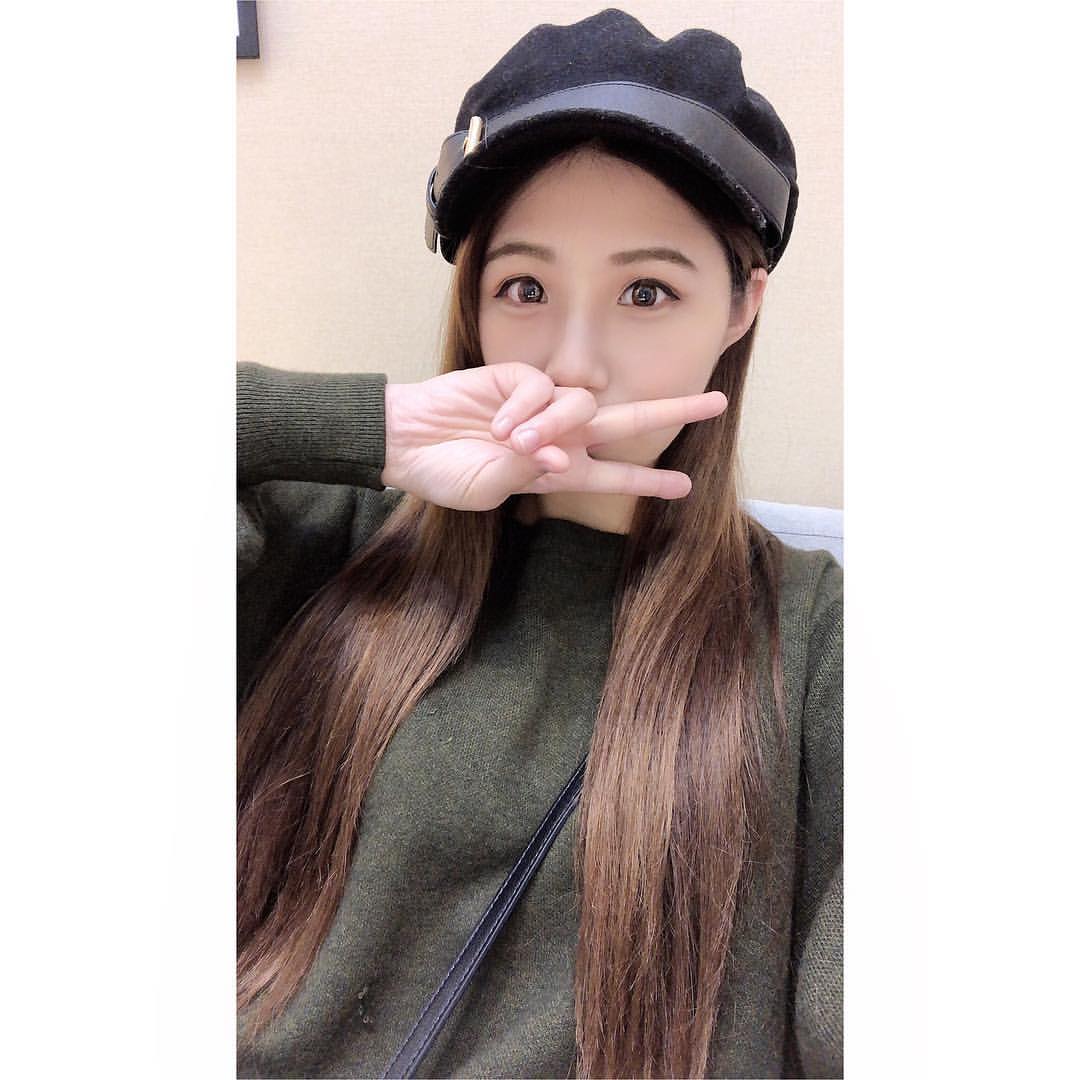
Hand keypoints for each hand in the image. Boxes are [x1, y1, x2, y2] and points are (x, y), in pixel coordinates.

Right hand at [382, 361, 727, 511]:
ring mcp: (541, 405)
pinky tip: (499, 426)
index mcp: (558, 470)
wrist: (407, 443)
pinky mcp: (518, 377)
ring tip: (516, 446)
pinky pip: (541, 389)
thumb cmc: (446, 473)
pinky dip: (525, 410)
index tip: (684, 487)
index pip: (614, 474)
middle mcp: (559, 436)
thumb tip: (561, 457)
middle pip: (626, 421)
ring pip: (581, 404)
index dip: (648, 480)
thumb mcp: (493, 489)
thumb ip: (532, 472)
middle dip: (671, 412)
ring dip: (553, 429)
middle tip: (715, 402)